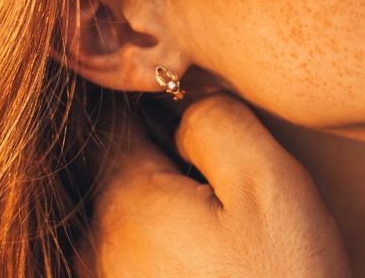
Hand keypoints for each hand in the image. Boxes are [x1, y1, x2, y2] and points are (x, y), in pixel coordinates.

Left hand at [83, 94, 350, 277]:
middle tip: (220, 188)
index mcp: (125, 202)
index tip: (196, 124)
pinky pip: (129, 259)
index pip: (112, 122)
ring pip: (120, 219)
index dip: (156, 110)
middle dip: (160, 165)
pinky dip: (164, 252)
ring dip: (161, 212)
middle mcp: (93, 248)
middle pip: (113, 172)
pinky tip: (211, 267)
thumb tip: (181, 104)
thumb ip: (217, 122)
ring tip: (220, 237)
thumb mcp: (272, 186)